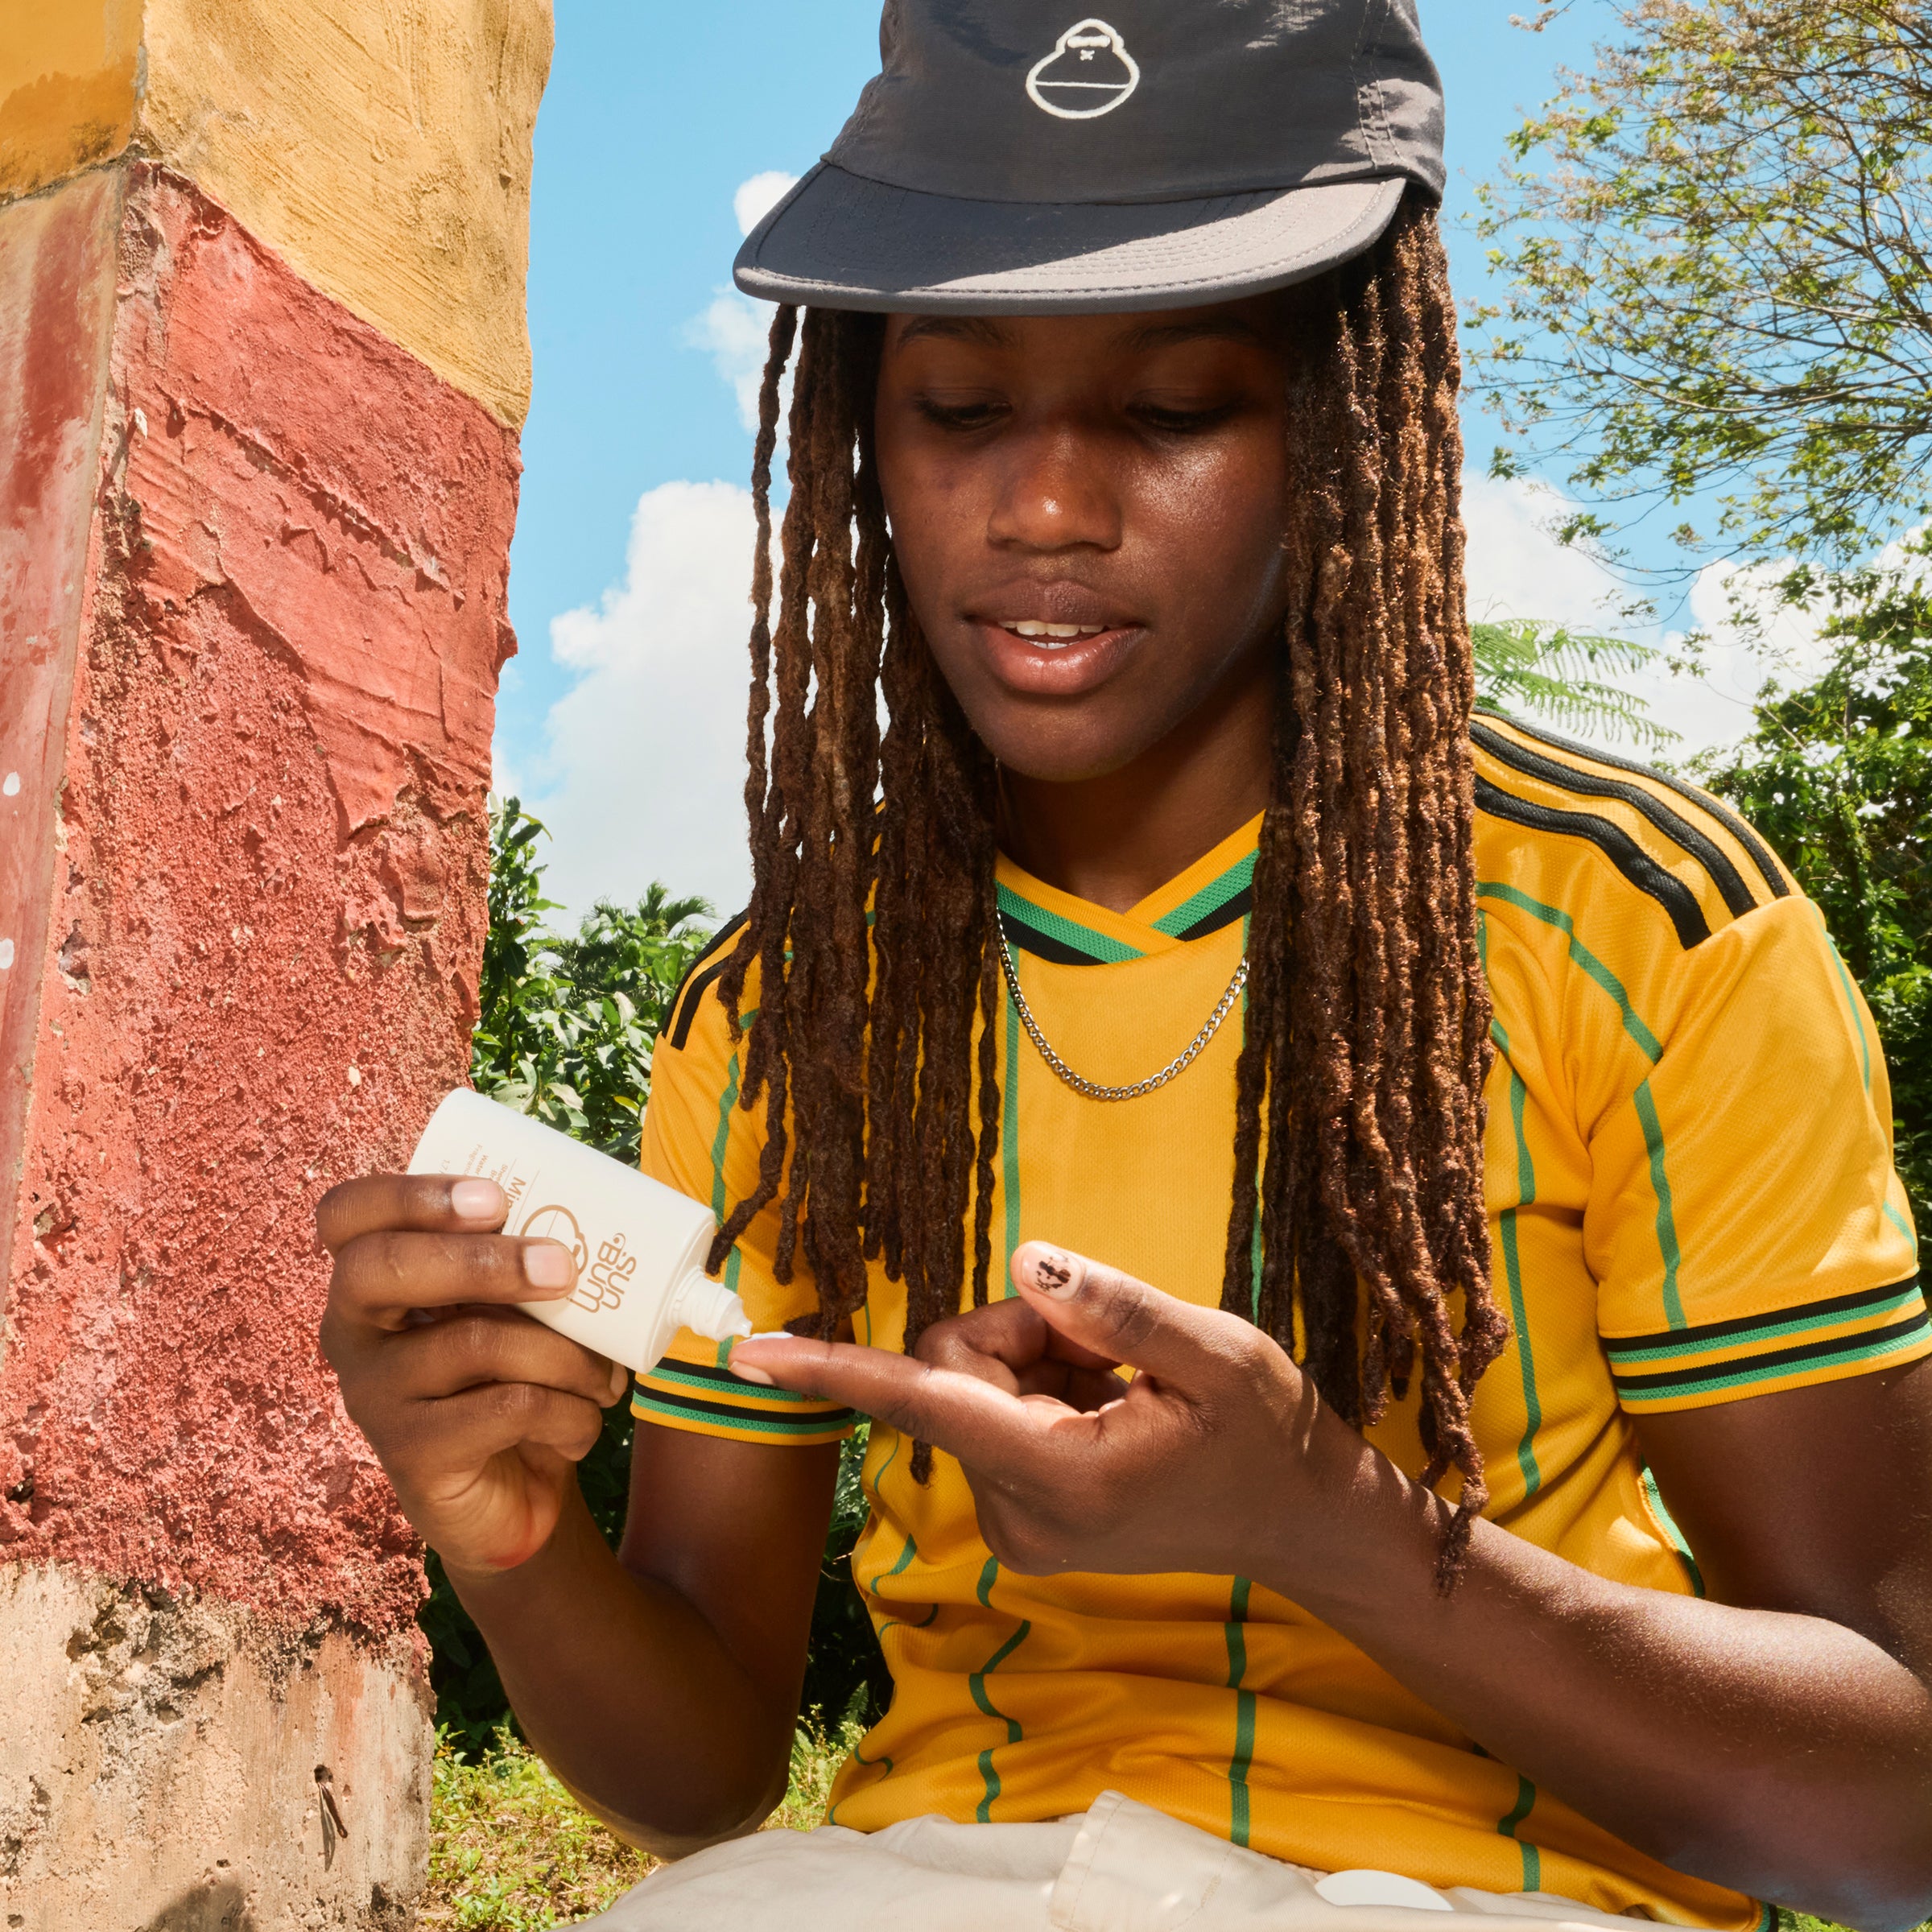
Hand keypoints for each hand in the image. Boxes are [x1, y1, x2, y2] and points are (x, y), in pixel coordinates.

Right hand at [317, 1174, 630, 1579]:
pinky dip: (568, 1412)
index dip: (408, 1194)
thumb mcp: (518, 1314)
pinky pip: (507, 1408)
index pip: (346, 1215)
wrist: (512, 1499)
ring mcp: (374, 1396)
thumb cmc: (516, 1380)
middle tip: (563, 1267)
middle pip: (382, 1268)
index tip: (495, 1197)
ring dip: (565, 1354)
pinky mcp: (411, 1455)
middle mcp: (354, 1333)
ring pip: (474, 1341)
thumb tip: (606, 1223)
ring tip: (604, 1377)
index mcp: (373, 1280)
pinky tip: (579, 1426)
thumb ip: (529, 1265)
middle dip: (484, 1260)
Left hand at [731, 1241, 1378, 1586]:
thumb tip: (1026, 1260)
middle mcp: (1021, 1516)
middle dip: (1023, 1334)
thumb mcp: (1218, 1352)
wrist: (1301, 1520)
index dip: (834, 1368)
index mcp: (1064, 1477)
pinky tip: (1111, 1408)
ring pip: (972, 1388)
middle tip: (1112, 1348)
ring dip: (1039, 1362)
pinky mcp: (1021, 1522)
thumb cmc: (1269, 1432)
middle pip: (955, 1371)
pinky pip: (991, 1416)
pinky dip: (1043, 1390)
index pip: (927, 1405)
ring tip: (1123, 1385)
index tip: (746, 1353)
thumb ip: (1117, 1307)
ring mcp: (1018, 1529)